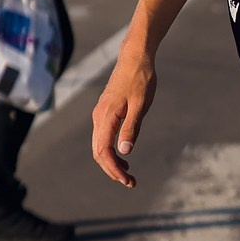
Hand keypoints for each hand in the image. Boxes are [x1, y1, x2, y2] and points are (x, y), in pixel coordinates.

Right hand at [91, 45, 156, 187]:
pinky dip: (112, 151)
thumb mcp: (140, 105)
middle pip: (99, 152)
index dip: (114, 169)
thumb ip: (131, 128)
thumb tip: (125, 152)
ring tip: (128, 174)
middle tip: (130, 182)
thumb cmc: (140, 79)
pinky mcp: (106, 112)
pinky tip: (125, 156)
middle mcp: (99, 118)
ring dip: (112, 162)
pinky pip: (103, 137)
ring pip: (100, 146)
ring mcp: (100, 115)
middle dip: (113, 170)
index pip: (104, 151)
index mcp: (106, 117)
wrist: (135, 58)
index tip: (128, 180)